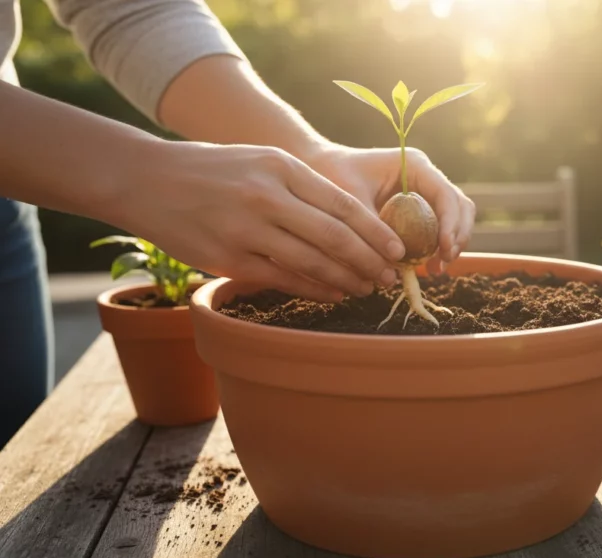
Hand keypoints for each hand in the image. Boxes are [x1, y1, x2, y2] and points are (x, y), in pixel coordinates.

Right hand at [113, 140, 407, 302]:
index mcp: (281, 167)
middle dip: (369, 261)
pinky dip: (315, 289)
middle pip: (334, 237)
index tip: (397, 248)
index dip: (376, 231)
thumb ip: (303, 187)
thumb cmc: (214, 170)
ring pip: (312, 262)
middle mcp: (266, 197)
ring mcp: (246, 230)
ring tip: (366, 287)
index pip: (343, 204)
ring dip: (346, 279)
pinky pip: (283, 279)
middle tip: (389, 276)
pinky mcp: (228, 259)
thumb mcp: (262, 161)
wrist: (146, 180)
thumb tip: (353, 221)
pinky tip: (334, 294)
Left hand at [302, 145, 475, 274]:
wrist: (319, 168)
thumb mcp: (349, 202)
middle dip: (457, 236)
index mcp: (414, 165)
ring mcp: (424, 191)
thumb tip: (394, 265)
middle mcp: (425, 176)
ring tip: (436, 269)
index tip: (444, 250)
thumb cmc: (331, 176)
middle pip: (460, 206)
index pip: (446, 195)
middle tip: (444, 263)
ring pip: (454, 217)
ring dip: (451, 244)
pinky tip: (426, 266)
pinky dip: (437, 247)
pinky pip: (438, 227)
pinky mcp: (418, 208)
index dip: (451, 224)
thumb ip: (372, 230)